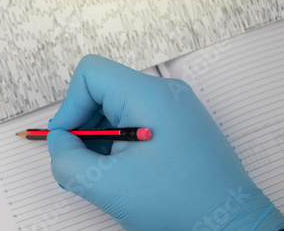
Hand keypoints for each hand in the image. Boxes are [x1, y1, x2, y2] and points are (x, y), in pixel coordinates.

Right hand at [48, 55, 283, 229]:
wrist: (230, 227)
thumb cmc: (181, 205)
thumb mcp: (107, 185)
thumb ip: (66, 160)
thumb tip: (58, 142)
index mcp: (149, 96)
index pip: (90, 74)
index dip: (69, 106)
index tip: (67, 141)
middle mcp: (163, 94)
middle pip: (101, 91)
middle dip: (82, 127)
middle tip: (78, 162)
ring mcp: (172, 108)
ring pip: (114, 108)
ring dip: (97, 138)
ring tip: (100, 173)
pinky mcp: (175, 124)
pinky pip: (132, 121)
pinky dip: (116, 143)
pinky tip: (118, 171)